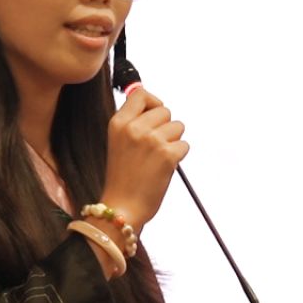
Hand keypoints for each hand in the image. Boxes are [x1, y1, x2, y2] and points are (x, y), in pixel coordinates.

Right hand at [100, 86, 187, 229]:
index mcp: (118, 123)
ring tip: (157, 158)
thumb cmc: (122, 177)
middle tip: (153, 147)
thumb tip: (155, 103)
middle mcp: (134, 128)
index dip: (152, 103)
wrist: (122, 208)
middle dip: (165, 126)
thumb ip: (133, 121)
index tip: (153, 116)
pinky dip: (178, 156)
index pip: (141, 94)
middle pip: (165, 110)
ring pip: (178, 127)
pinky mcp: (167, 155)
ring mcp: (152, 141)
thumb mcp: (118, 142)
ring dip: (173, 141)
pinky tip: (164, 168)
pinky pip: (184, 145)